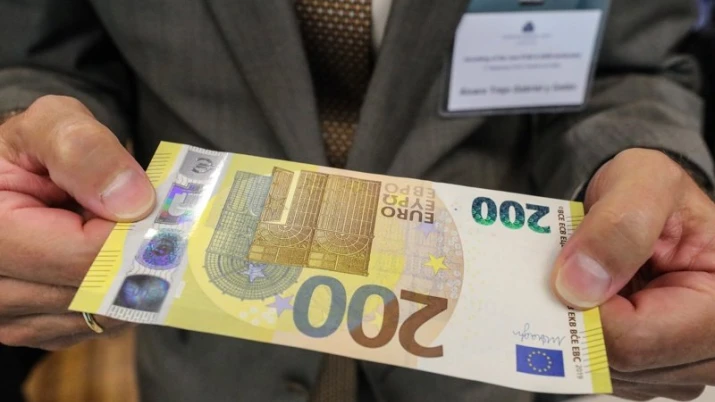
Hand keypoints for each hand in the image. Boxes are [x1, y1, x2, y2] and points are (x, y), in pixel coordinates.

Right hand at [0, 96, 154, 349]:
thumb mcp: (53, 125)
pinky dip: (116, 294)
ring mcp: (9, 319)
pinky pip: (97, 324)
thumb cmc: (32, 149)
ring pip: (104, 315)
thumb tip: (135, 202)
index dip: (133, 231)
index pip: (85, 255)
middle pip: (98, 293)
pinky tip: (107, 259)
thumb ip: (86, 151)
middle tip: (150, 219)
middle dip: (135, 255)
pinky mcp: (32, 329)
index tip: (155, 206)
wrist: (10, 176)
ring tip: (115, 234)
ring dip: (127, 276)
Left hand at [550, 148, 714, 400]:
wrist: (650, 206)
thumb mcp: (644, 183)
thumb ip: (618, 228)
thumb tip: (577, 285)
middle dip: (578, 318)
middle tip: (564, 273)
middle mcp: (712, 347)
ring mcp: (686, 364)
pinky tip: (587, 301)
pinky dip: (583, 337)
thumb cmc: (655, 193)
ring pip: (607, 370)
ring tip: (581, 281)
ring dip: (579, 327)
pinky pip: (605, 369)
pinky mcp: (659, 368)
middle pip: (620, 361)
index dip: (585, 310)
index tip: (562, 274)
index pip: (637, 339)